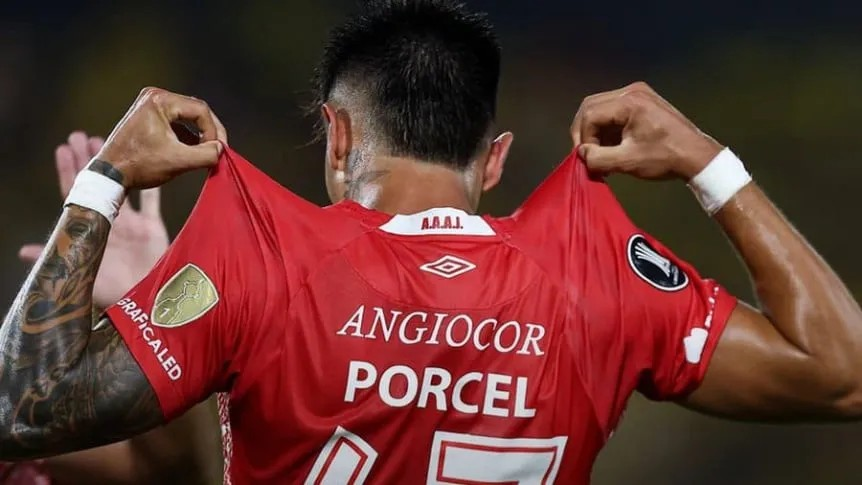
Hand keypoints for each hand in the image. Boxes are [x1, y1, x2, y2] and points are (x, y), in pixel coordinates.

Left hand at [20, 132, 169, 307]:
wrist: (148, 301)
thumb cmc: (111, 292)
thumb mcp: (78, 274)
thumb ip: (54, 260)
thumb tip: (23, 251)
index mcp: (92, 230)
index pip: (76, 193)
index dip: (68, 170)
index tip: (63, 147)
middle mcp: (110, 223)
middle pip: (99, 184)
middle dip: (90, 160)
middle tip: (83, 135)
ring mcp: (133, 225)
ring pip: (126, 186)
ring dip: (120, 165)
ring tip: (112, 141)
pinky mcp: (154, 228)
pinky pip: (153, 201)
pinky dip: (154, 184)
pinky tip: (155, 164)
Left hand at [97, 87, 227, 189]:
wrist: (110, 174)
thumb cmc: (140, 165)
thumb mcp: (178, 161)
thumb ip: (207, 155)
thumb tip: (221, 150)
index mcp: (160, 101)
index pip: (201, 110)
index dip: (215, 131)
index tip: (219, 151)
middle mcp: (155, 97)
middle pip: (196, 111)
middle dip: (209, 132)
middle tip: (218, 151)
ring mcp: (150, 105)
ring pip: (187, 117)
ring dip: (199, 136)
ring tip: (205, 154)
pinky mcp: (149, 116)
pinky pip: (177, 122)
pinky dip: (187, 137)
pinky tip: (192, 152)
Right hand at [570, 82, 722, 179]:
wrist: (696, 156)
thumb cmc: (665, 158)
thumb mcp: (627, 162)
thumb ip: (598, 158)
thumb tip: (582, 154)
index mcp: (629, 102)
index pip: (590, 115)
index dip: (583, 138)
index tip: (588, 158)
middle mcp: (632, 91)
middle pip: (591, 106)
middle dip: (585, 132)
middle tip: (587, 154)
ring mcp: (638, 93)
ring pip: (600, 108)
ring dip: (595, 131)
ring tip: (599, 154)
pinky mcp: (642, 101)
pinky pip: (613, 111)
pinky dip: (607, 128)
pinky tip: (611, 147)